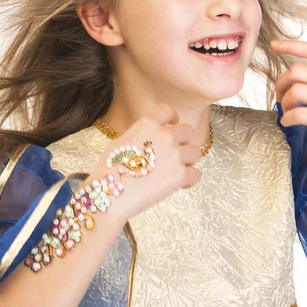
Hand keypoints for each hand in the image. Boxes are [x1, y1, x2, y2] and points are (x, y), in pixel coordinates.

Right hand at [89, 103, 202, 220]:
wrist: (111, 195)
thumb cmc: (110, 170)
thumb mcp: (120, 142)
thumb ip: (139, 135)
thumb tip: (147, 138)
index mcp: (147, 124)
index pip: (167, 110)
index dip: (173, 117)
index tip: (173, 124)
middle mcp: (164, 135)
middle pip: (187, 131)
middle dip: (183, 141)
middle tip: (173, 154)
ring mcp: (175, 155)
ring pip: (196, 152)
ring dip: (188, 161)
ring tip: (174, 171)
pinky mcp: (181, 175)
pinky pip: (196, 173)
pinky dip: (190, 180)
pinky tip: (179, 185)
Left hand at [271, 39, 306, 160]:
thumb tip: (292, 77)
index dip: (292, 46)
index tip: (273, 45)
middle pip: (297, 70)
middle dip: (281, 83)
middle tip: (280, 97)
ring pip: (296, 90)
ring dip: (284, 102)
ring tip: (287, 112)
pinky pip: (299, 113)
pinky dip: (287, 118)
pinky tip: (288, 122)